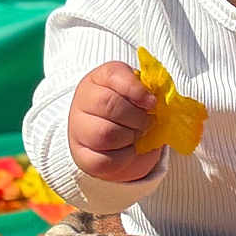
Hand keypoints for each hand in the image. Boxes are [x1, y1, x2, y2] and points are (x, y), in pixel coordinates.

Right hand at [68, 61, 161, 184]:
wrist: (117, 138)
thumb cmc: (132, 110)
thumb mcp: (140, 93)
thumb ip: (148, 91)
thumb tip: (157, 101)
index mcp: (99, 79)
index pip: (113, 75)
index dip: (136, 89)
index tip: (151, 103)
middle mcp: (83, 101)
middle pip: (109, 105)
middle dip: (137, 117)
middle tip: (147, 122)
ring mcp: (78, 129)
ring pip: (105, 133)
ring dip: (130, 136)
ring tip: (136, 135)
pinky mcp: (82, 156)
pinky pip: (105, 160)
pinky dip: (124, 157)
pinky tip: (128, 149)